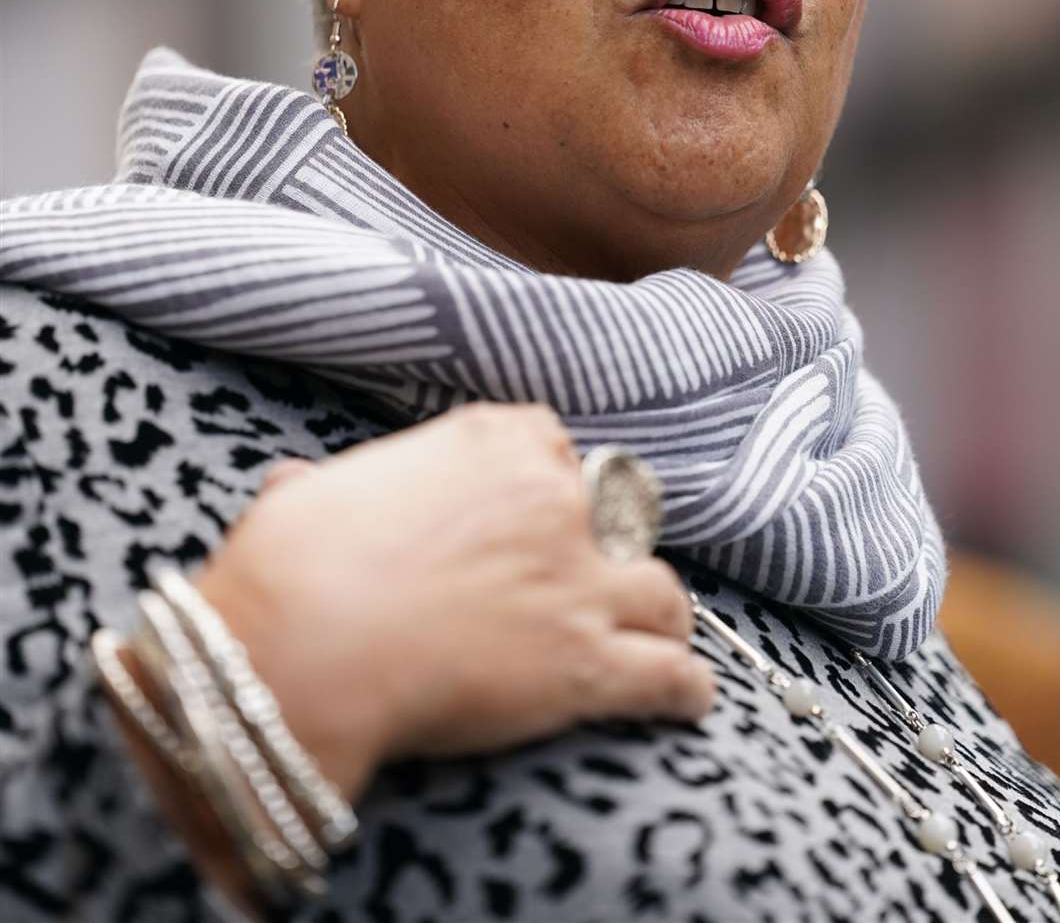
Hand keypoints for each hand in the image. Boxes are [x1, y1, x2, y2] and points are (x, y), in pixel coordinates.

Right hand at [193, 403, 713, 798]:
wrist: (305, 644)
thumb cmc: (291, 565)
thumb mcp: (310, 497)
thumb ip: (325, 485)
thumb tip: (293, 483)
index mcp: (489, 442)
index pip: (551, 443)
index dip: (549, 481)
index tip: (537, 511)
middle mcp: (552, 497)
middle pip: (616, 509)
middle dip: (607, 543)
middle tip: (585, 579)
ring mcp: (580, 580)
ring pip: (660, 591)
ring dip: (659, 614)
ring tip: (658, 635)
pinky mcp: (588, 664)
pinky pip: (669, 673)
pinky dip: (684, 688)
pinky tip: (688, 698)